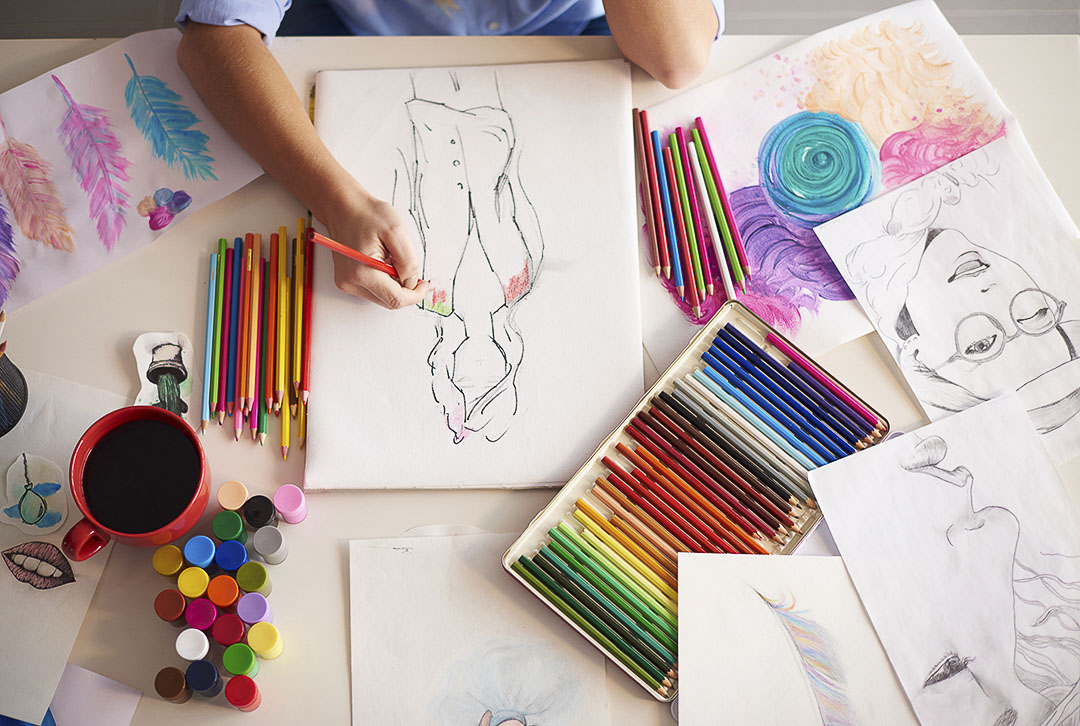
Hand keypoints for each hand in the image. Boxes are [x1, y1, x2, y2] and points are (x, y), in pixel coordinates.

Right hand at [325, 188, 429, 309]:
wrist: (343, 207)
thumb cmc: (367, 215)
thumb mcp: (396, 232)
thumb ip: (408, 261)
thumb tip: (412, 282)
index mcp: (362, 272)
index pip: (396, 299)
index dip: (415, 295)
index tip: (424, 284)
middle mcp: (350, 282)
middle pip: (389, 302)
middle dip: (406, 290)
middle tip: (415, 273)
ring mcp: (346, 283)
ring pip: (383, 298)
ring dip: (395, 285)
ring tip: (393, 260)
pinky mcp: (347, 281)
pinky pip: (374, 290)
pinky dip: (386, 282)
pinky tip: (384, 263)